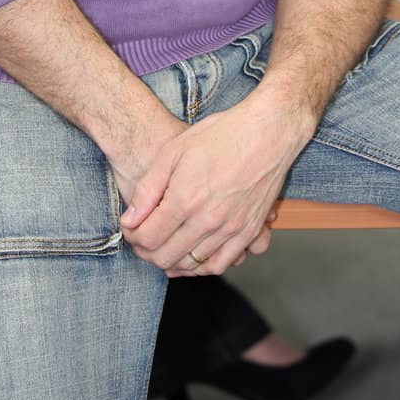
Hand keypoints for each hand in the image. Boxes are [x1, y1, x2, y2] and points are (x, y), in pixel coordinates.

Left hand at [119, 88, 311, 277]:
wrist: (269, 130)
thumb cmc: (223, 133)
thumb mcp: (175, 150)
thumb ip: (148, 188)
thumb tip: (130, 220)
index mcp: (185, 198)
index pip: (147, 238)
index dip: (132, 237)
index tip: (132, 228)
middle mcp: (207, 219)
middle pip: (165, 257)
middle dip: (146, 252)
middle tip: (143, 239)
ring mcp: (230, 228)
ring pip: (191, 264)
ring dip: (171, 260)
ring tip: (164, 245)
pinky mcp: (248, 230)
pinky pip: (221, 264)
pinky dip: (201, 268)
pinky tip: (192, 257)